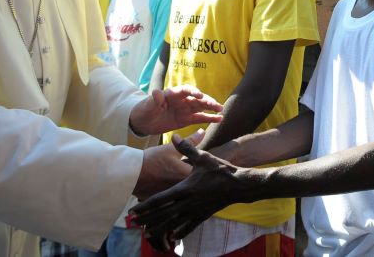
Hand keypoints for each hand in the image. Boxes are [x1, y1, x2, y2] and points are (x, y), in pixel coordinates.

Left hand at [129, 86, 222, 136]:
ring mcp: (185, 109)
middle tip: (216, 105)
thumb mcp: (147, 106)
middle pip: (197, 98)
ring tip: (221, 110)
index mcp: (173, 94)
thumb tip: (157, 92)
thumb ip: (154, 100)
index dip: (193, 91)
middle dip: (207, 100)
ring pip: (201, 107)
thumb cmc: (144, 110)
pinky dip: (210, 118)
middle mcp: (182, 100)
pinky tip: (219, 119)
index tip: (200, 95)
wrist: (143, 122)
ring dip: (211, 107)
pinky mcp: (187, 119)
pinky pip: (200, 118)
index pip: (185, 90)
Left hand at [132, 134, 251, 247]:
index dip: (145, 206)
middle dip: (148, 219)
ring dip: (160, 228)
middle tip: (134, 223)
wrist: (239, 185)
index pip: (160, 199)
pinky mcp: (203, 215)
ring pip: (173, 223)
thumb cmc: (220, 170)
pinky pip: (189, 227)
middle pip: (163, 214)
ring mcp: (195, 211)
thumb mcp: (203, 158)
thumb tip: (175, 136)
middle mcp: (187, 203)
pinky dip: (181, 232)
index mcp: (184, 189)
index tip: (134, 210)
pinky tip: (174, 236)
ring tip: (147, 233)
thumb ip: (187, 148)